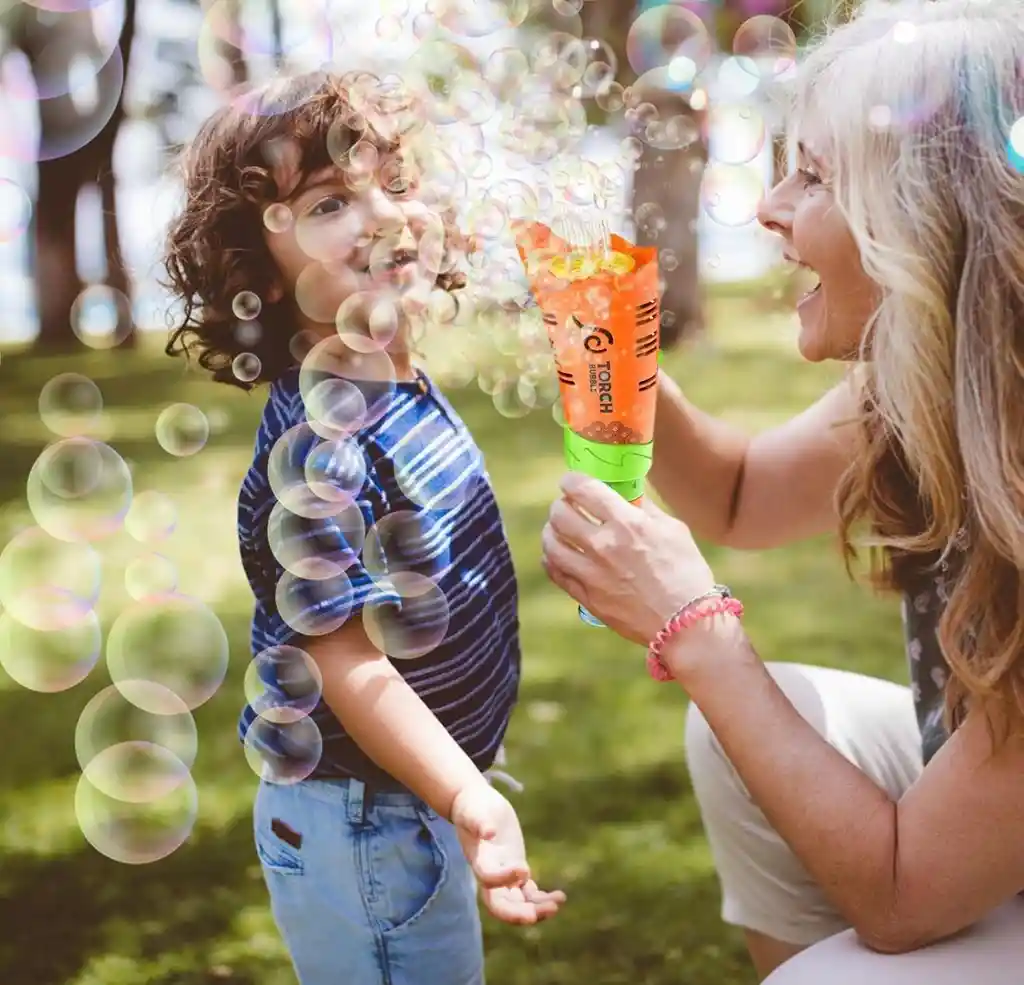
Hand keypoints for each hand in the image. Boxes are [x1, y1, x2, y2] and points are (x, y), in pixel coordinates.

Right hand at [450, 782, 566, 924]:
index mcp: (478, 859)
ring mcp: (503, 874)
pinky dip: (541, 899)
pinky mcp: (516, 870)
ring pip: (517, 903)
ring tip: (559, 901)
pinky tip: (559, 897)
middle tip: (547, 909)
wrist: (475, 806)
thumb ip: (478, 822)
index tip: (525, 869)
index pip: (487, 878)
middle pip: (500, 905)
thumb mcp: (472, 810)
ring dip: (537, 909)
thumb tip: (488, 832)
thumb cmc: (472, 807)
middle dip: (520, 912)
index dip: (504, 878)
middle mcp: (489, 873)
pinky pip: (527, 893)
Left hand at [541, 472, 716, 645]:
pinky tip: (558, 554)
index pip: (584, 489)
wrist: (687, 623)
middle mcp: (604, 546)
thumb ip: (645, 507)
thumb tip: (627, 490)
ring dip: (551, 531)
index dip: (571, 480)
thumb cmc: (686, 573)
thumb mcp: (673, 529)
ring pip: (551, 543)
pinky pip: (555, 572)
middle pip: (560, 514)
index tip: (571, 481)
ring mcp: (592, 574)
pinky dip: (551, 558)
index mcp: (628, 524)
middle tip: (566, 505)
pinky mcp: (587, 598)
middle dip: (561, 505)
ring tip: (557, 529)